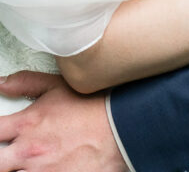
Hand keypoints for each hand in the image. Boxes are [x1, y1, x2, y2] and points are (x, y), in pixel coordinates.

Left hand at [0, 72, 124, 171]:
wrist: (121, 129)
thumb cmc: (92, 107)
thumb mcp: (58, 85)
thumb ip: (26, 83)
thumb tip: (3, 83)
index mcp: (27, 124)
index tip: (2, 131)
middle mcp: (28, 151)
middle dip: (2, 157)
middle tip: (10, 153)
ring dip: (17, 168)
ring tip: (30, 161)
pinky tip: (43, 168)